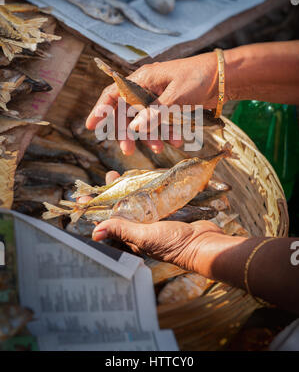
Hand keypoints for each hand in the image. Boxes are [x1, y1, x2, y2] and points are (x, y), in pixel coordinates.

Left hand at [79, 171, 222, 272]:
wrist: (204, 243)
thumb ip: (122, 231)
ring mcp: (154, 221)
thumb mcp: (145, 237)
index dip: (94, 210)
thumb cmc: (174, 243)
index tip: (83, 197)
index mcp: (131, 239)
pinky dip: (146, 190)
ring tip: (119, 174)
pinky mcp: (166, 213)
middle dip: (111, 193)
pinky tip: (143, 179)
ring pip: (135, 203)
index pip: (107, 224)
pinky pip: (152, 200)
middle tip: (108, 176)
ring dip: (127, 189)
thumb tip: (95, 232)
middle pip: (120, 210)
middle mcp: (140, 231)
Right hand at [86, 52, 219, 154]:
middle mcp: (146, 87)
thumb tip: (135, 129)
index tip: (90, 126)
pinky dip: (166, 131)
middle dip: (127, 132)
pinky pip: (160, 121)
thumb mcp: (176, 97)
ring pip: (145, 120)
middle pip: (127, 111)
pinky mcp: (169, 105)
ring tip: (159, 149)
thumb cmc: (198, 78)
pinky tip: (177, 141)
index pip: (113, 93)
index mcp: (142, 79)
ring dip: (150, 135)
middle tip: (128, 151)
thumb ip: (155, 113)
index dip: (100, 110)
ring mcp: (157, 96)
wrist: (223, 76)